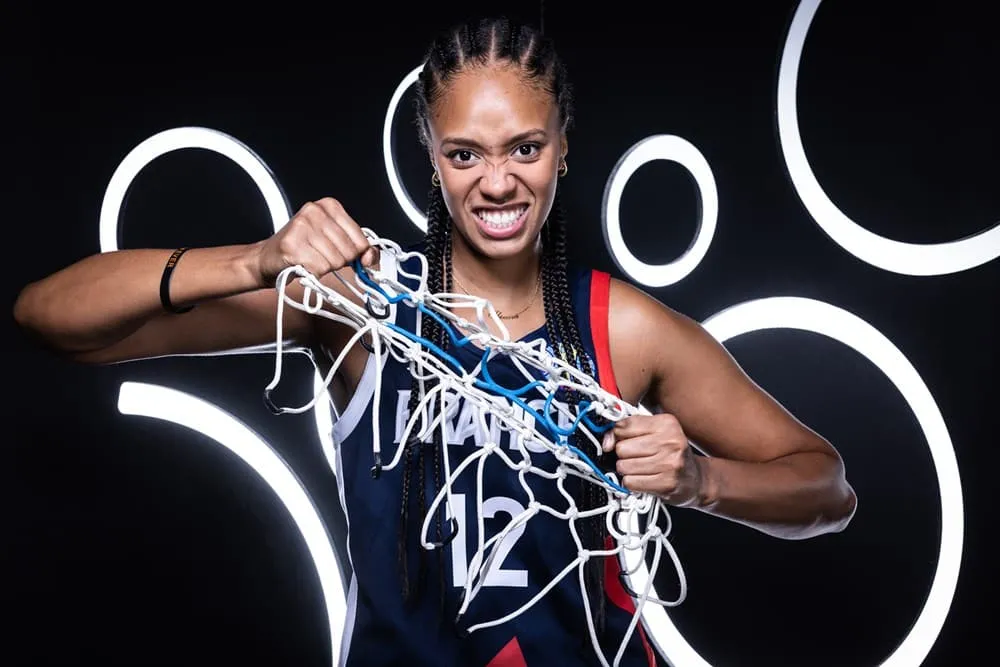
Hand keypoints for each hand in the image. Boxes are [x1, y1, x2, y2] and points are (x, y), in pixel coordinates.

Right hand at [254, 197, 377, 285]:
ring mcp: (302, 226)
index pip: (360, 239)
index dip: (355, 253)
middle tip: (320, 255)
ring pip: (334, 261)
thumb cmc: (303, 248)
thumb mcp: (335, 242)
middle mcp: (315, 211)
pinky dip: (313, 273)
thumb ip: (359, 249)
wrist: (268, 257)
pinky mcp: (292, 245)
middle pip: (348, 251)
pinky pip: (319, 269)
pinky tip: (302, 263)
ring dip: (324, 267)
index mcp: (329, 206)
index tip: (344, 254)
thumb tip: (370, 258)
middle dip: (338, 261)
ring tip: (310, 258)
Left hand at [603, 413, 703, 506]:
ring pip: (624, 466)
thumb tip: (606, 441)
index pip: (624, 426)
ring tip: (641, 469)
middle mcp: (671, 442)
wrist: (695, 479)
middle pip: (622, 448)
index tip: (618, 441)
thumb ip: (628, 430)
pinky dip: (632, 483)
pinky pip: (630, 482)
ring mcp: (670, 464)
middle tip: (636, 457)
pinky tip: (644, 479)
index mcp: (667, 423)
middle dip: (623, 455)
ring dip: (627, 470)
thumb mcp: (655, 433)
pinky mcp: (666, 484)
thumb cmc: (671, 454)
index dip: (615, 436)